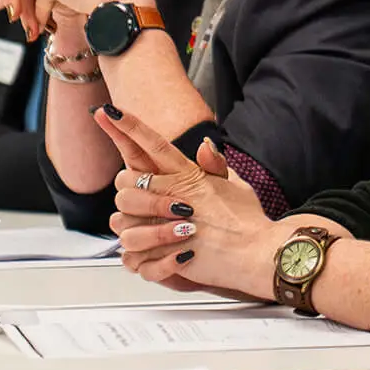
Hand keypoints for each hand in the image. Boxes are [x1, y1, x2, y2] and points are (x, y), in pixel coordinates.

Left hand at [92, 104, 274, 293]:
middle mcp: (176, 196)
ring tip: (154, 238)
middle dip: (126, 190)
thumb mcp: (236, 186)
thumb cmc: (250, 222)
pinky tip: (158, 259)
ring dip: (133, 229)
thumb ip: (215, 167)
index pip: (155, 144)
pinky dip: (142, 258)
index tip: (109, 111)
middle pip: (127, 180)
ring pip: (123, 219)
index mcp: (190, 177)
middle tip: (139, 203)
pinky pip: (134, 254)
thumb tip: (205, 144)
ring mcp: (170, 224)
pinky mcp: (168, 252)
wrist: (260, 253)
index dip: (130, 126)